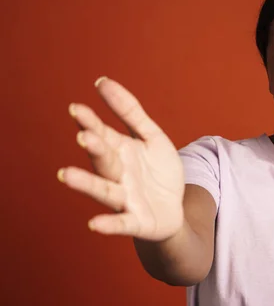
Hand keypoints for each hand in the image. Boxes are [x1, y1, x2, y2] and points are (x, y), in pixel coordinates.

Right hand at [58, 77, 184, 240]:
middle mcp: (118, 174)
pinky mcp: (137, 221)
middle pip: (104, 159)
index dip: (90, 122)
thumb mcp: (152, 137)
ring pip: (104, 190)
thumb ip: (130, 111)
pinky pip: (122, 223)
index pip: (102, 134)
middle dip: (95, 148)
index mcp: (120, 151)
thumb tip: (102, 82)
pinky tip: (94, 224)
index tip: (76, 108)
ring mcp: (125, 198)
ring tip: (66, 175)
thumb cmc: (159, 171)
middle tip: (84, 136)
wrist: (176, 209)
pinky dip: (109, 224)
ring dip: (87, 183)